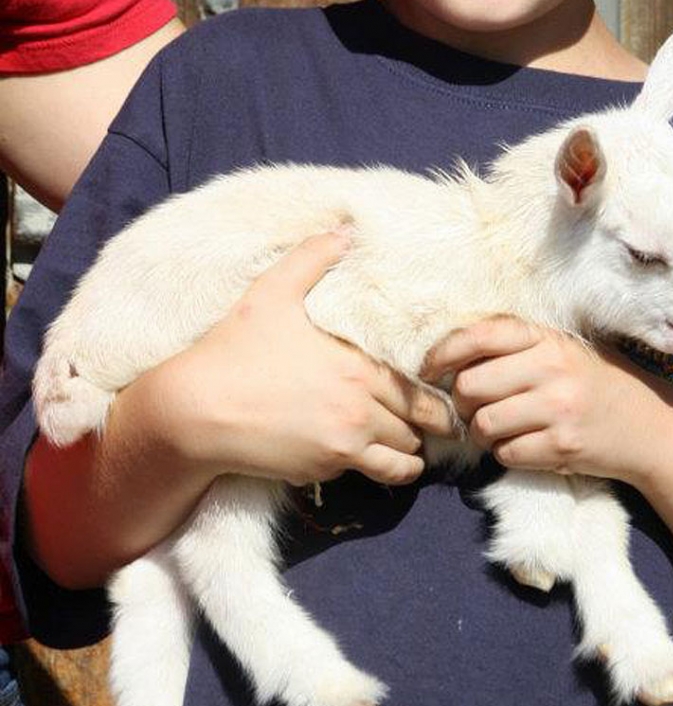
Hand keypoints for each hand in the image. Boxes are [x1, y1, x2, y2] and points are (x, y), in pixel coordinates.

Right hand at [154, 232, 453, 487]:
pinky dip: (382, 471)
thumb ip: (312, 259)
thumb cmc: (235, 349)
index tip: (444, 399)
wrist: (195, 410)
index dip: (435, 397)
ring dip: (409, 453)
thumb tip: (344, 229)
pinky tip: (382, 463)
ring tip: (412, 448)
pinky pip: (371, 475)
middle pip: (417, 426)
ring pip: (402, 459)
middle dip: (427, 426)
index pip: (419, 391)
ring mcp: (342, 446)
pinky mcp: (321, 471)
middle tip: (439, 426)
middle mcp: (359, 410)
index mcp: (357, 367)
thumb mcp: (272, 293)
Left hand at [422, 316, 654, 482]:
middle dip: (462, 403)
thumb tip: (447, 358)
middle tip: (474, 408)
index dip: (443, 353)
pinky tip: (524, 445)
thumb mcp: (560, 350)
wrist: (649, 427)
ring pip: (483, 424)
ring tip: (502, 429)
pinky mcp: (562, 447)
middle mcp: (552, 369)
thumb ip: (514, 347)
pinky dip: (506, 454)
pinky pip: (506, 454)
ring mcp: (558, 409)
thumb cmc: (593, 385)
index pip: (479, 335)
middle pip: (470, 386)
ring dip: (482, 433)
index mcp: (547, 338)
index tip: (429, 370)